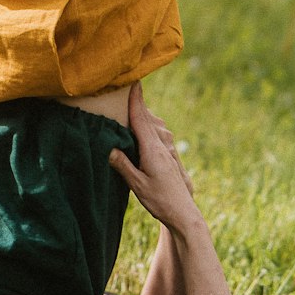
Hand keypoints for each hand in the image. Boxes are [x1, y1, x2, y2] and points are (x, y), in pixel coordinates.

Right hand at [109, 84, 200, 234]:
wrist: (184, 213)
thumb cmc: (160, 201)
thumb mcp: (138, 186)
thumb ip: (123, 166)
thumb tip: (109, 147)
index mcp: (152, 149)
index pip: (140, 119)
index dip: (135, 100)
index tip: (132, 81)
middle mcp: (161, 145)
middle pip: (147, 118)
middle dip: (138, 102)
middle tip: (128, 87)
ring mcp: (167, 150)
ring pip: (155, 125)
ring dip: (144, 114)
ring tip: (134, 105)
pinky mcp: (170, 157)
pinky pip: (159, 134)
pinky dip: (150, 125)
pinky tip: (147, 129)